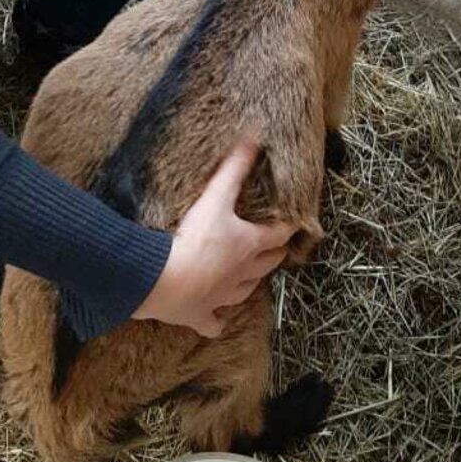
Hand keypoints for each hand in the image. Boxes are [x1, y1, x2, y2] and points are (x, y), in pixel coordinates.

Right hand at [132, 139, 293, 337]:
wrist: (166, 279)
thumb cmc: (195, 237)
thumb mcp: (215, 197)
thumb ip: (234, 168)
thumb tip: (253, 138)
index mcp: (248, 245)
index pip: (277, 236)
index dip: (286, 229)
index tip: (293, 225)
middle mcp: (241, 273)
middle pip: (265, 265)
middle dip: (273, 257)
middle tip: (276, 250)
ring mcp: (221, 297)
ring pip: (244, 292)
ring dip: (249, 284)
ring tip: (251, 278)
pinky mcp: (199, 316)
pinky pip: (213, 323)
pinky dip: (216, 321)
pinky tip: (216, 321)